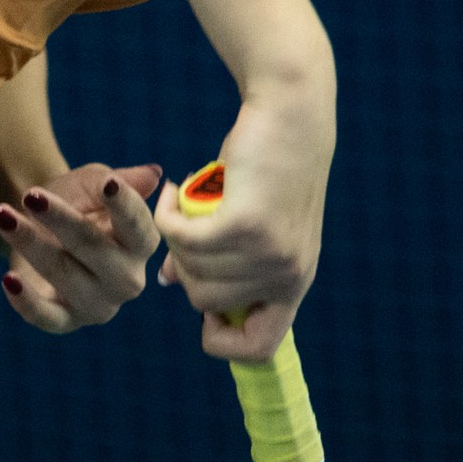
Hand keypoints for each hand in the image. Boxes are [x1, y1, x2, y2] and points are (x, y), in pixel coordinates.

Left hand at [0, 161, 164, 332]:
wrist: (41, 223)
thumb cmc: (78, 200)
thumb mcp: (94, 182)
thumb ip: (119, 180)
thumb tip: (153, 175)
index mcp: (141, 243)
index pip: (137, 225)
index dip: (124, 204)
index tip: (108, 184)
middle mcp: (127, 278)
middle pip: (94, 248)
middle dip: (61, 219)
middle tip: (31, 195)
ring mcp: (98, 304)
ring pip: (64, 275)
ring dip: (31, 243)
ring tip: (2, 215)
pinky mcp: (65, 320)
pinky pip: (47, 317)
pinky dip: (27, 302)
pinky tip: (9, 279)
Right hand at [151, 99, 331, 361]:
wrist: (291, 114)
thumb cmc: (266, 165)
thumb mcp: (246, 220)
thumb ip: (216, 257)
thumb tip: (171, 282)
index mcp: (294, 281)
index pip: (261, 347)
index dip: (225, 341)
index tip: (205, 311)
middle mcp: (286, 274)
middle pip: (205, 302)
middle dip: (184, 266)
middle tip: (186, 225)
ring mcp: (269, 253)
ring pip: (191, 269)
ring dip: (175, 234)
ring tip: (181, 201)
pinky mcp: (246, 226)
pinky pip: (183, 238)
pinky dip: (168, 215)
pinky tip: (175, 189)